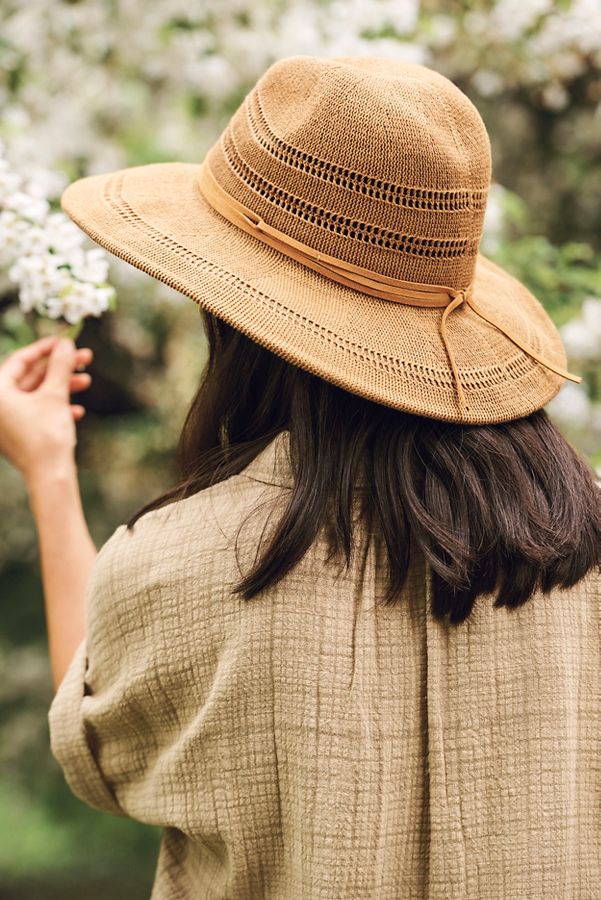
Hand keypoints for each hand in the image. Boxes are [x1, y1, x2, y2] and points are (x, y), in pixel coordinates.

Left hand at [0, 335, 92, 485]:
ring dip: (62, 387)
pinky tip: (77, 410)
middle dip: (59, 368)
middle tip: (83, 358)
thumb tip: (66, 343)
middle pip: (30, 377)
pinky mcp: (19, 436)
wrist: (49, 478)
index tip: (66, 341)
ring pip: (36, 395)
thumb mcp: (55, 395)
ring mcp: (7, 423)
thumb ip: (60, 366)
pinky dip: (56, 408)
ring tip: (87, 381)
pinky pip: (36, 413)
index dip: (45, 348)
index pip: (20, 360)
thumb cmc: (47, 436)